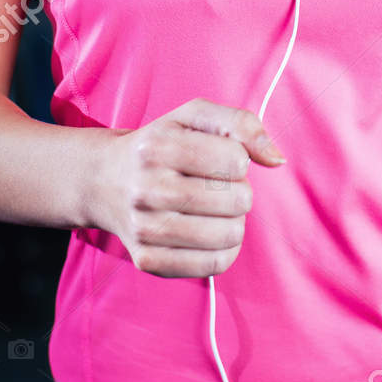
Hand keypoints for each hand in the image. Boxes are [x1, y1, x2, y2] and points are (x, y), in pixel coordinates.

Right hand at [88, 98, 286, 276]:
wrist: (104, 180)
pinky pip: (212, 265)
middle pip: (236, 200)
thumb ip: (242, 124)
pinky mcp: (147, 260)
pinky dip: (224, 251)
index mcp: (158, 145)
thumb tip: (277, 160)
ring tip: (215, 210)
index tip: (218, 160)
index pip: (236, 160)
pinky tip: (211, 235)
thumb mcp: (194, 116)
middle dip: (238, 192)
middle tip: (217, 187)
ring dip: (234, 222)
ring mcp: (144, 228)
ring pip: (228, 235)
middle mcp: (147, 188)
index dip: (238, 160)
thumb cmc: (161, 144)